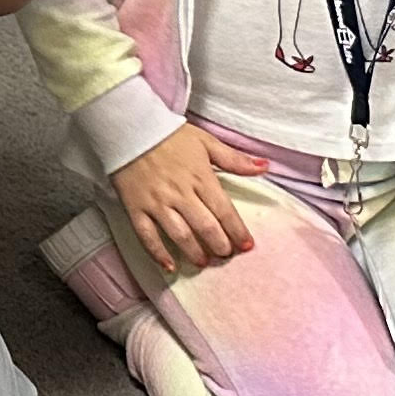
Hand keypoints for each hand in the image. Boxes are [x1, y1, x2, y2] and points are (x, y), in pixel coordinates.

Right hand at [111, 123, 263, 276]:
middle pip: (205, 227)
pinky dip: (158, 253)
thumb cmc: (170, 136)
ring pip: (180, 235)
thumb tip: (264, 166)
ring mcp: (157, 203)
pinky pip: (147, 236)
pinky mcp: (136, 208)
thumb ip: (234, 159)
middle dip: (219, 246)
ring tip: (203, 262)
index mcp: (201, 177)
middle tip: (225, 255)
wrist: (130, 129)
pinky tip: (170, 267)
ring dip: (194, 252)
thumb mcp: (205, 142)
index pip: (224, 211)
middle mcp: (180, 193)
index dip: (238, 231)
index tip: (246, 246)